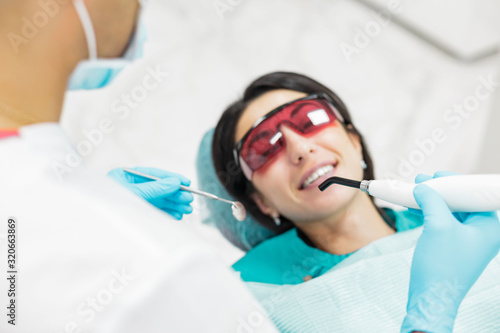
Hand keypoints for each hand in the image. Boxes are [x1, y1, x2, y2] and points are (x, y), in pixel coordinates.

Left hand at [108, 167, 193, 219]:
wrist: (89, 226)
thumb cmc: (108, 204)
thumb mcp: (134, 193)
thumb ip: (155, 188)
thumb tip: (175, 182)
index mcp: (125, 176)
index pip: (154, 174)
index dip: (171, 178)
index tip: (186, 182)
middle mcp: (131, 187)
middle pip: (159, 188)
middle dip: (175, 194)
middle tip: (189, 199)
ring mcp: (134, 200)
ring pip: (159, 200)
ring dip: (174, 205)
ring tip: (187, 209)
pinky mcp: (136, 212)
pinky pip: (155, 211)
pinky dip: (167, 213)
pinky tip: (177, 215)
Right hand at [401, 172, 499, 332]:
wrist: (432, 297)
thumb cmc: (442, 266)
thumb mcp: (437, 226)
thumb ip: (432, 201)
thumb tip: (423, 188)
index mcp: (489, 227)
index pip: (475, 195)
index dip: (455, 183)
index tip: (437, 176)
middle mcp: (481, 233)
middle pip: (462, 202)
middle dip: (440, 191)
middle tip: (423, 182)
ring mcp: (467, 241)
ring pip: (450, 212)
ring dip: (431, 201)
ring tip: (414, 193)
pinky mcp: (453, 247)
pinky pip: (443, 223)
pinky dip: (428, 214)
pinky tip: (414, 208)